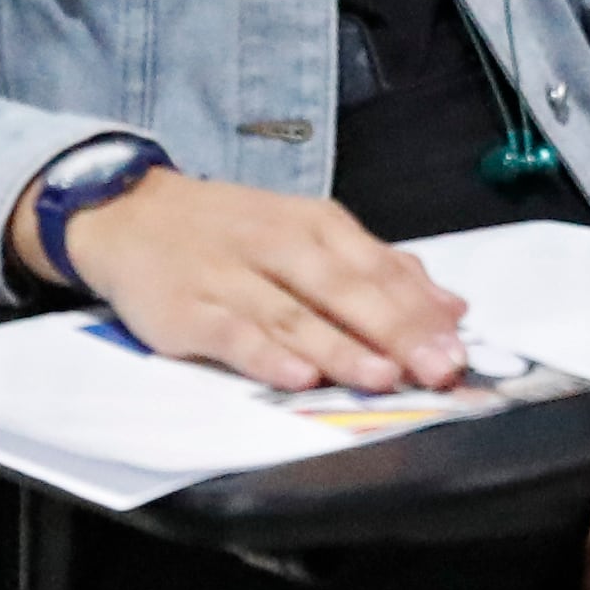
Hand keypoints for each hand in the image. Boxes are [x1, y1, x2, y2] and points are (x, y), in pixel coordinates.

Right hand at [24, 166, 471, 392]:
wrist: (129, 212)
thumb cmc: (230, 231)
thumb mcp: (306, 232)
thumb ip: (378, 269)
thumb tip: (451, 306)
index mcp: (316, 225)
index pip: (378, 268)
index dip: (421, 311)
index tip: (460, 348)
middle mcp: (279, 245)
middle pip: (346, 290)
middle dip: (397, 332)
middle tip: (439, 369)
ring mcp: (231, 276)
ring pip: (295, 315)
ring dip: (342, 347)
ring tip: (384, 376)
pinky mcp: (187, 309)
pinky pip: (231, 333)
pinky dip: (265, 356)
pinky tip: (297, 377)